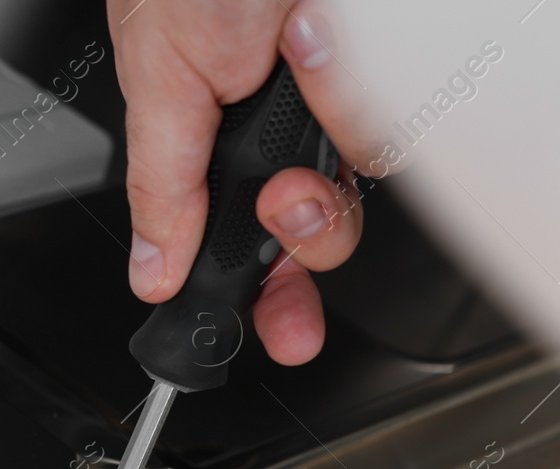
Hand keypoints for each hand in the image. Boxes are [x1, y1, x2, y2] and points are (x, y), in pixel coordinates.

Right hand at [107, 0, 379, 363]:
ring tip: (301, 58)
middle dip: (306, 235)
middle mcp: (286, 124)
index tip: (277, 336)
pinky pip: (409, 117)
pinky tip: (330, 40)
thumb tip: (151, 270)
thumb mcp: (161, 71)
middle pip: (316, 231)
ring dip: (338, 132)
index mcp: (219, 140)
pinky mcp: (395, 68)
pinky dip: (374, 89)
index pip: (244, 246)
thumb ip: (161, 184)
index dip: (264, 298)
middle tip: (292, 206)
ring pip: (366, 175)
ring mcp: (344, 93)